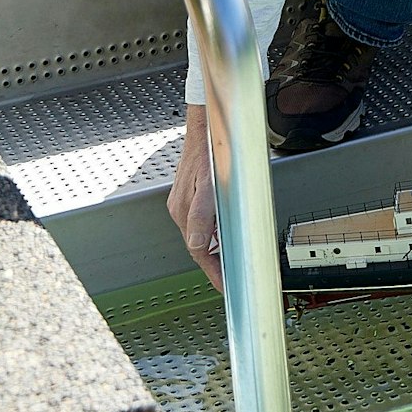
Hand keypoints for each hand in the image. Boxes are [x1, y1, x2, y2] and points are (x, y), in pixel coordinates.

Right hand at [167, 104, 224, 290]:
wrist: (207, 124)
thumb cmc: (210, 150)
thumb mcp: (209, 185)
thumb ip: (203, 216)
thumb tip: (199, 245)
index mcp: (183, 211)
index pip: (198, 251)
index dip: (213, 272)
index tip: (224, 287)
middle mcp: (181, 209)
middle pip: (199, 246)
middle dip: (214, 265)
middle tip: (230, 280)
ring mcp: (185, 201)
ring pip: (200, 235)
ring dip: (215, 250)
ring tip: (230, 265)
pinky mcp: (192, 194)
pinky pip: (202, 222)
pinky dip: (214, 233)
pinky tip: (224, 235)